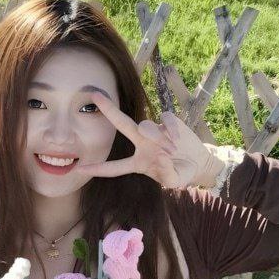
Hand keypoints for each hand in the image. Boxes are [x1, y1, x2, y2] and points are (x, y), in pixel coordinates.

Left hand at [75, 92, 220, 188]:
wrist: (199, 163)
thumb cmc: (180, 172)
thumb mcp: (174, 181)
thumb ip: (168, 175)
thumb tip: (162, 157)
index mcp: (137, 163)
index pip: (115, 167)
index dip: (99, 169)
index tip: (80, 169)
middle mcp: (142, 144)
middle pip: (122, 125)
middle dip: (109, 110)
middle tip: (95, 97)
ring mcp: (155, 132)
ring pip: (146, 125)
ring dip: (157, 137)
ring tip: (172, 150)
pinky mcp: (169, 123)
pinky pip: (165, 120)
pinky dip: (171, 129)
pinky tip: (177, 139)